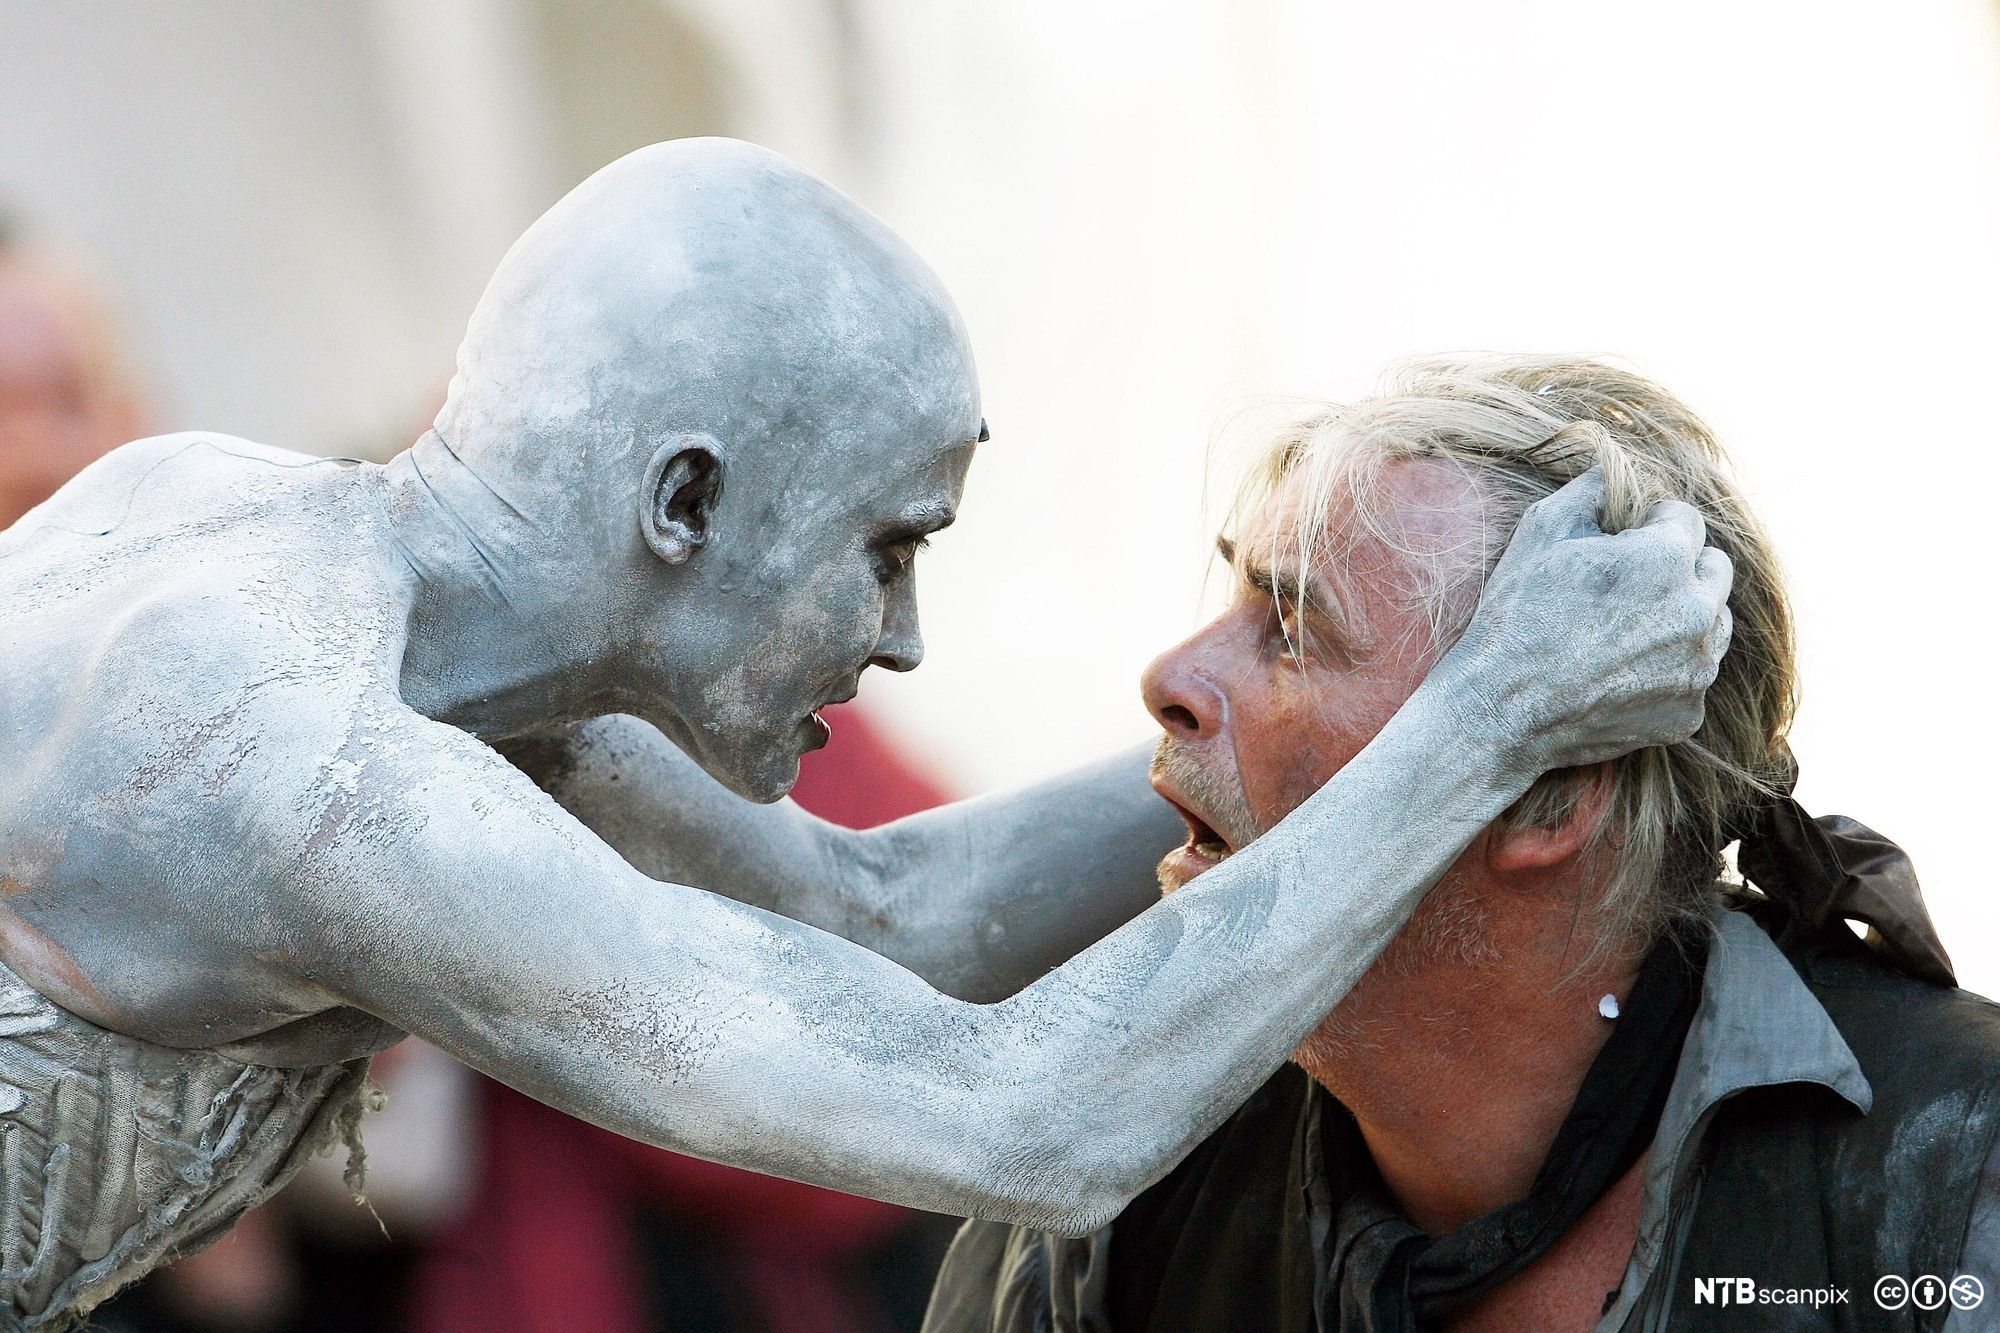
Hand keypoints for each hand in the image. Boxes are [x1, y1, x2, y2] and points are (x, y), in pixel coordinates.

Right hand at [1424, 467, 1732, 779]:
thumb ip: (1592, 487)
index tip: (1619, 543)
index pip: (1686, 520)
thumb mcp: (1542, 528)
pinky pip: (1691, 677)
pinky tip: (1617, 673)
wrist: (1499, 709)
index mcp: (1668, 559)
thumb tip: (1614, 468)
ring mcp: (1696, 669)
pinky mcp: (1686, 714)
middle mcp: (1697, 612)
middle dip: (1680, 567)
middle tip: (1629, 584)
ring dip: (1681, 618)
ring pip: (1712, 625)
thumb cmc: (1516, 613)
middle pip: (1715, 569)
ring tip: (1625, 629)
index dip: (1648, 526)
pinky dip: (1665, 672)